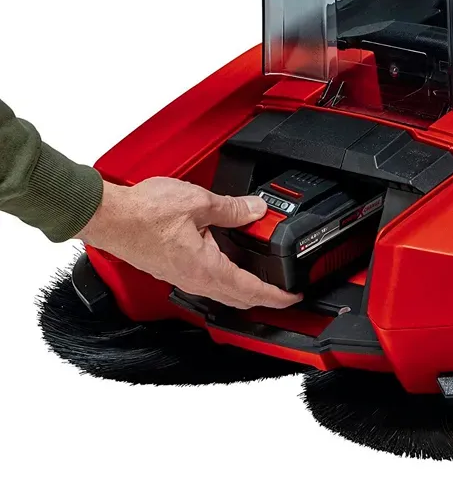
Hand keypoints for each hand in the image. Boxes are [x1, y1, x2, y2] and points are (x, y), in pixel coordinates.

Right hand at [76, 177, 301, 309]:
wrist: (110, 217)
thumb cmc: (144, 213)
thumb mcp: (199, 202)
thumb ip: (233, 208)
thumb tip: (256, 210)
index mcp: (206, 269)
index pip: (252, 291)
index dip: (278, 296)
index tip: (294, 296)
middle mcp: (195, 280)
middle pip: (239, 298)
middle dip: (265, 296)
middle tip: (283, 288)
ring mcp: (183, 277)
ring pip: (223, 291)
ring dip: (245, 287)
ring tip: (262, 274)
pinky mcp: (173, 269)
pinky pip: (207, 280)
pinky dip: (227, 277)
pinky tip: (229, 259)